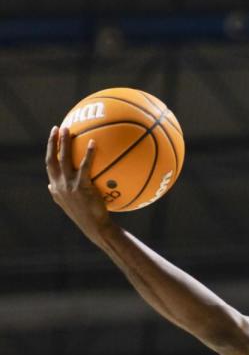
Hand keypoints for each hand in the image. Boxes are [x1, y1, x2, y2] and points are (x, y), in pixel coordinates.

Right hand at [46, 126, 112, 240]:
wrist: (95, 227)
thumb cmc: (86, 215)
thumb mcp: (67, 204)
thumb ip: (58, 193)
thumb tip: (51, 185)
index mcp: (55, 187)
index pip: (49, 164)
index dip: (49, 150)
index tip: (52, 137)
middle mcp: (58, 185)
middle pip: (52, 158)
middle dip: (53, 142)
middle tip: (58, 127)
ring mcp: (69, 186)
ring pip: (64, 159)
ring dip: (65, 143)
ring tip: (69, 130)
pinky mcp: (81, 187)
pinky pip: (85, 166)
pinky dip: (88, 153)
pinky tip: (94, 143)